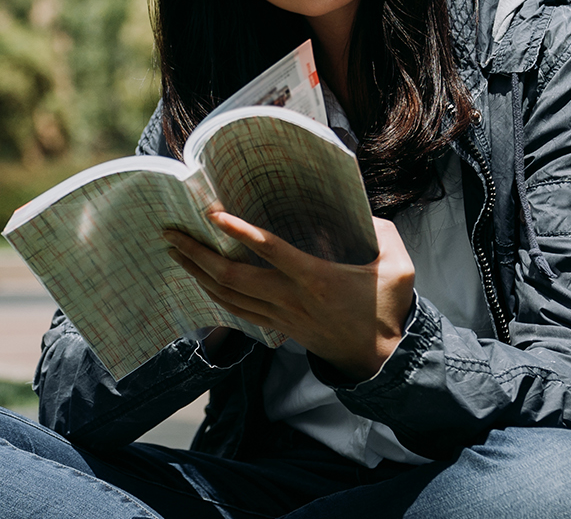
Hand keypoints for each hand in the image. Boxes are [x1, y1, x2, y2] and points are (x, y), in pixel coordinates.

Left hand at [165, 213, 414, 379]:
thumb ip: (382, 232)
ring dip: (198, 274)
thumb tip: (362, 211)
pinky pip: (237, 311)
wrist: (382, 360)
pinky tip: (200, 281)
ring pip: (228, 296)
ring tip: (175, 252)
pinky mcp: (279, 327)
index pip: (271, 251)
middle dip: (197, 255)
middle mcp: (292, 298)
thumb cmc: (388, 310)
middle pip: (233, 277)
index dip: (240, 232)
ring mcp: (282, 316)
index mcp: (317, 279)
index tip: (212, 214)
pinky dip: (214, 295)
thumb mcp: (399, 267)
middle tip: (171, 233)